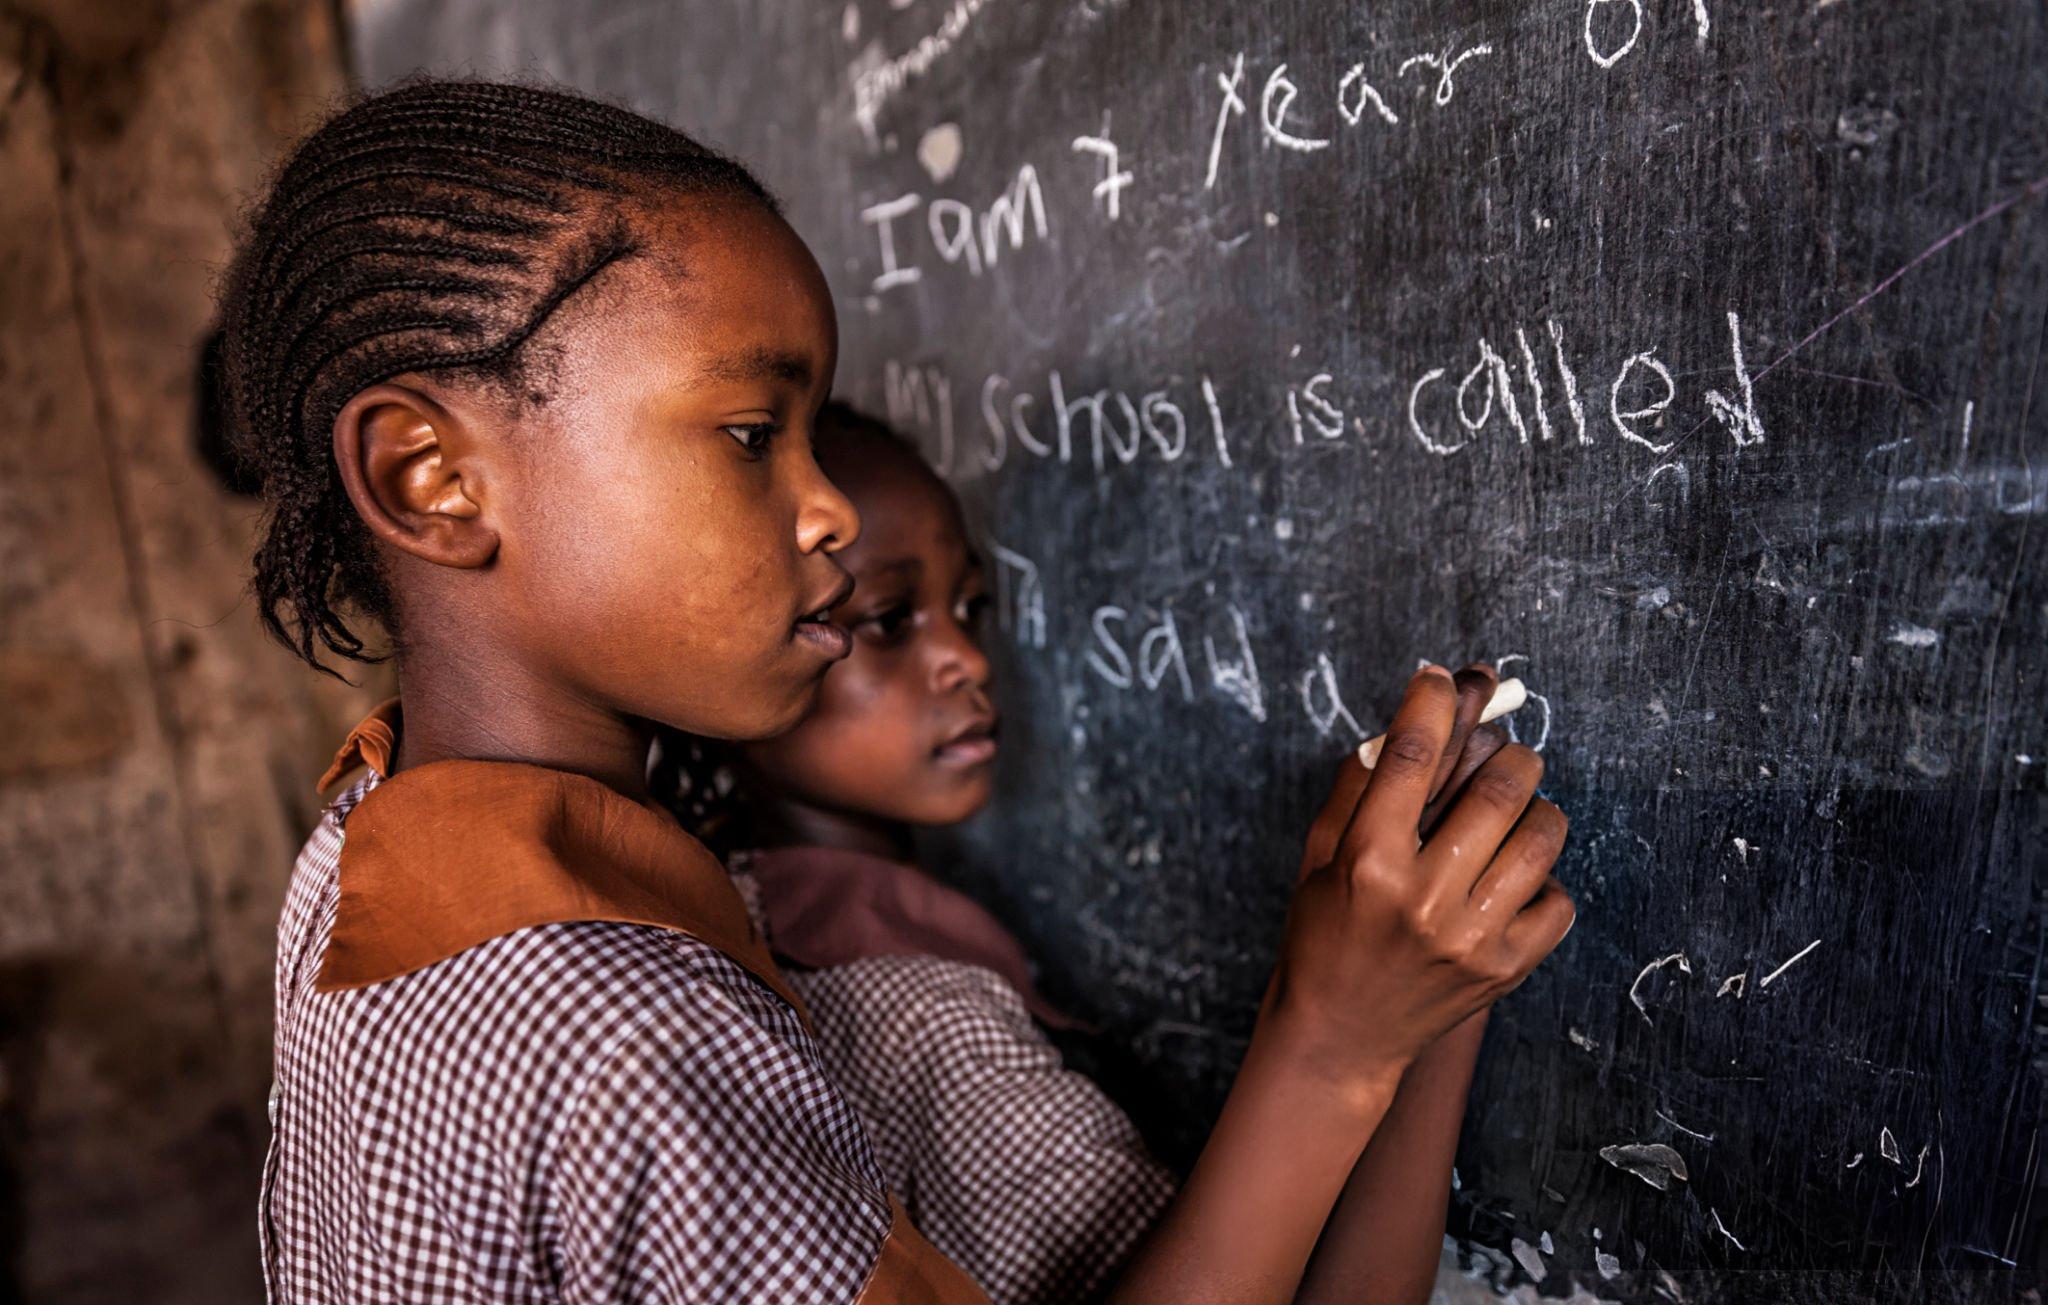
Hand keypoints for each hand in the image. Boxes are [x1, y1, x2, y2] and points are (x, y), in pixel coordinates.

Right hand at [1262, 664, 1574, 1095]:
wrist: (1341, 1036)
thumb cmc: (1324, 934)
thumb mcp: (1321, 855)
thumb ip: (1360, 786)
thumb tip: (1413, 715)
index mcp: (1368, 861)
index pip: (1413, 753)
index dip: (1433, 699)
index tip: (1442, 677)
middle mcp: (1423, 898)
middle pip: (1499, 787)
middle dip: (1509, 753)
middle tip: (1504, 754)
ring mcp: (1471, 938)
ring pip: (1541, 835)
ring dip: (1535, 808)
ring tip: (1515, 814)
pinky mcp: (1506, 968)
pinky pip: (1558, 898)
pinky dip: (1541, 878)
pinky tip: (1510, 881)